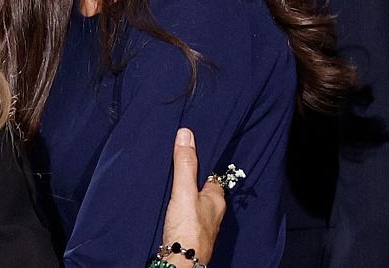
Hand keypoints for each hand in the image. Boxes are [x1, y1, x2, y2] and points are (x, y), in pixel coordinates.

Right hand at [161, 127, 226, 266]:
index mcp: (216, 199)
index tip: (190, 153)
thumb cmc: (188, 228)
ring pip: (196, 205)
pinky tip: (172, 210)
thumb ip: (185, 164)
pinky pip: (187, 217)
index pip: (211, 176)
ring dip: (187, 197)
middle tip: (178, 168)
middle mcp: (213, 213)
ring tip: (173, 186)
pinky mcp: (190, 235)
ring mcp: (202, 225)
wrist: (181, 261)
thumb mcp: (184, 190)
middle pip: (203, 190)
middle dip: (193, 180)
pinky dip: (182, 211)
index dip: (201, 164)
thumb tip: (186, 133)